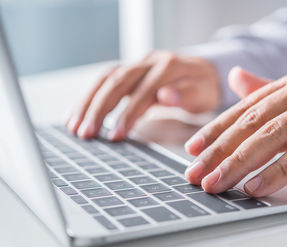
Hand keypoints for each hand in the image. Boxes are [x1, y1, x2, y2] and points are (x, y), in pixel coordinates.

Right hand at [65, 51, 220, 140]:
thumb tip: (164, 95)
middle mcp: (149, 62)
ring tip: (73, 127)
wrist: (203, 71)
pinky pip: (104, 81)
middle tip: (86, 134)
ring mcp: (137, 64)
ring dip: (87, 103)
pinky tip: (76, 115)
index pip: (144, 90)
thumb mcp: (204, 93)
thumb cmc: (204, 87)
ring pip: (105, 79)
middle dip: (99, 109)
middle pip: (118, 81)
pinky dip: (89, 98)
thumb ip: (185, 94)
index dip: (128, 113)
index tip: (115, 135)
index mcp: (169, 66)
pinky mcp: (129, 71)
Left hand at [184, 67, 286, 196]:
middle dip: (220, 150)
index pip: (246, 107)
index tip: (193, 149)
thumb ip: (272, 91)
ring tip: (218, 183)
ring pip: (274, 135)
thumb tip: (236, 78)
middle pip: (254, 121)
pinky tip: (257, 186)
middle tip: (197, 173)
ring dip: (240, 162)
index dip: (217, 129)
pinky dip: (279, 171)